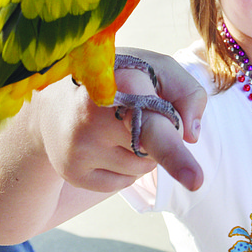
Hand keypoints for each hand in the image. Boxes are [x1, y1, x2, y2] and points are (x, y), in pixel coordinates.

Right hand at [35, 49, 205, 193]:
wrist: (56, 94)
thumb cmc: (120, 78)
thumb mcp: (158, 68)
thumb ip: (188, 92)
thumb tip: (190, 136)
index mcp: (120, 83)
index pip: (152, 125)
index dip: (175, 153)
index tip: (196, 181)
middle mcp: (93, 116)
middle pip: (153, 148)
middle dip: (159, 135)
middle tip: (134, 110)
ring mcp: (79, 147)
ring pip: (141, 168)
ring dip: (143, 151)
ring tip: (117, 124)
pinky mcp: (71, 171)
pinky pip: (122, 183)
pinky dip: (125, 168)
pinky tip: (106, 143)